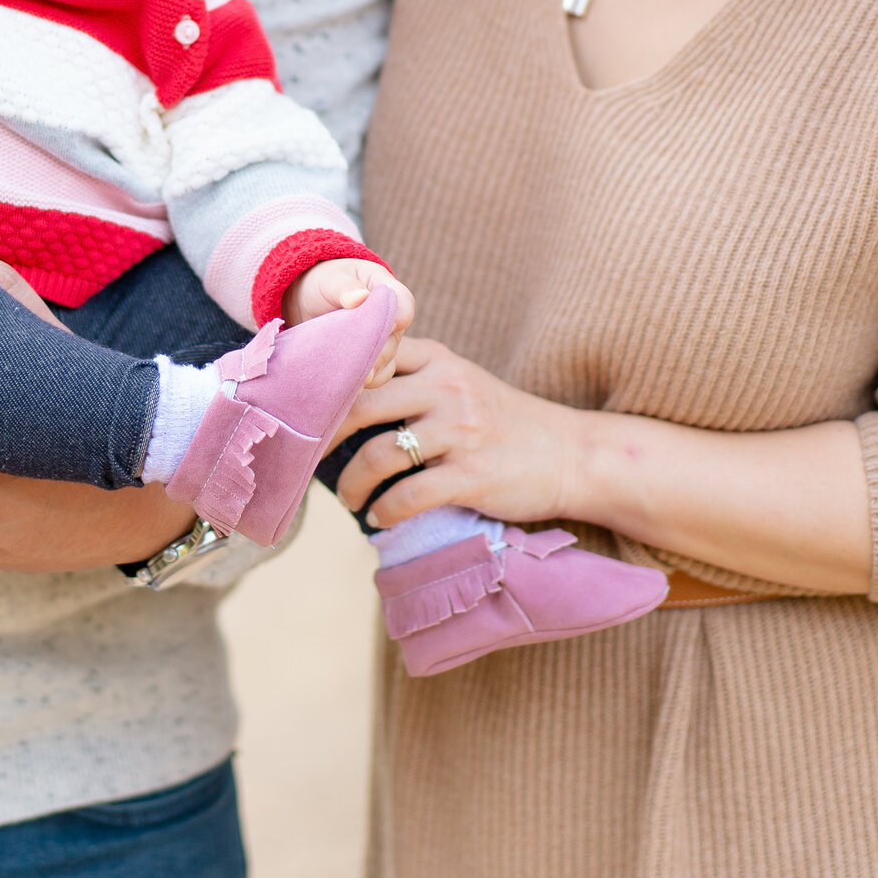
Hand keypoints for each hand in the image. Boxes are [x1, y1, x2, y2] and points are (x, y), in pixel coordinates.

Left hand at [283, 260, 414, 391]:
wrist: (308, 302)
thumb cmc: (324, 283)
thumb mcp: (331, 279)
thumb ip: (345, 286)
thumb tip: (359, 296)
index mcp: (388, 292)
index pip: (405, 306)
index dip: (396, 318)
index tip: (380, 326)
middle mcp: (392, 321)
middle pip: (393, 342)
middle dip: (375, 353)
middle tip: (357, 365)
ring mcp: (384, 345)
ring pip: (385, 365)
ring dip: (366, 372)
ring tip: (348, 379)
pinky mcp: (371, 364)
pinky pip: (375, 378)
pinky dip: (360, 384)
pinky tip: (345, 388)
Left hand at [332, 335, 589, 529]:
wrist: (572, 455)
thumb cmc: (504, 421)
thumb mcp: (461, 381)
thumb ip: (412, 378)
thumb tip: (342, 396)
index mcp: (438, 360)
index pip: (366, 361)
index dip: (328, 387)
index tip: (306, 412)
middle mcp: (447, 387)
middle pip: (360, 405)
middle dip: (324, 438)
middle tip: (308, 458)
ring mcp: (461, 430)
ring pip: (379, 454)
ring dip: (352, 483)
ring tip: (348, 498)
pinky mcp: (472, 474)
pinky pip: (409, 495)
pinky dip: (384, 510)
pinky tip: (379, 517)